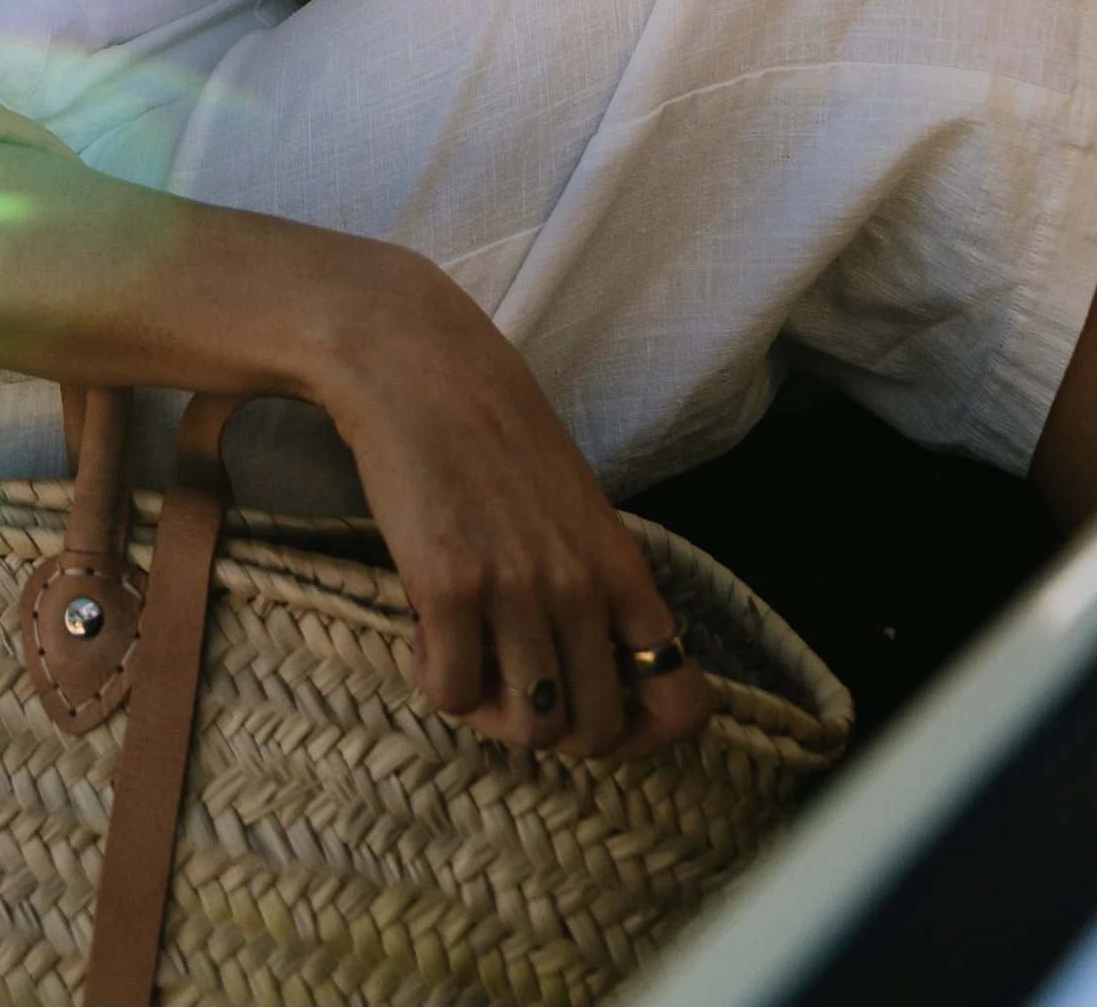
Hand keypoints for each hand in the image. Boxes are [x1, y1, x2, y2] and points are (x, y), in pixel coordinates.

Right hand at [310, 255, 712, 762]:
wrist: (414, 361)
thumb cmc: (489, 425)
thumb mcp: (571, 501)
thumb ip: (592, 579)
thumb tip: (598, 668)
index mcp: (620, 565)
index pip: (682, 699)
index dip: (649, 736)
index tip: (603, 721)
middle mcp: (580, 586)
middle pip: (595, 732)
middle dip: (552, 727)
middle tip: (510, 682)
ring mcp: (517, 589)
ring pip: (528, 727)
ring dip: (488, 709)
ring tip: (464, 652)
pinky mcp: (449, 587)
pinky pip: (452, 694)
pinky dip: (436, 679)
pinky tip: (424, 630)